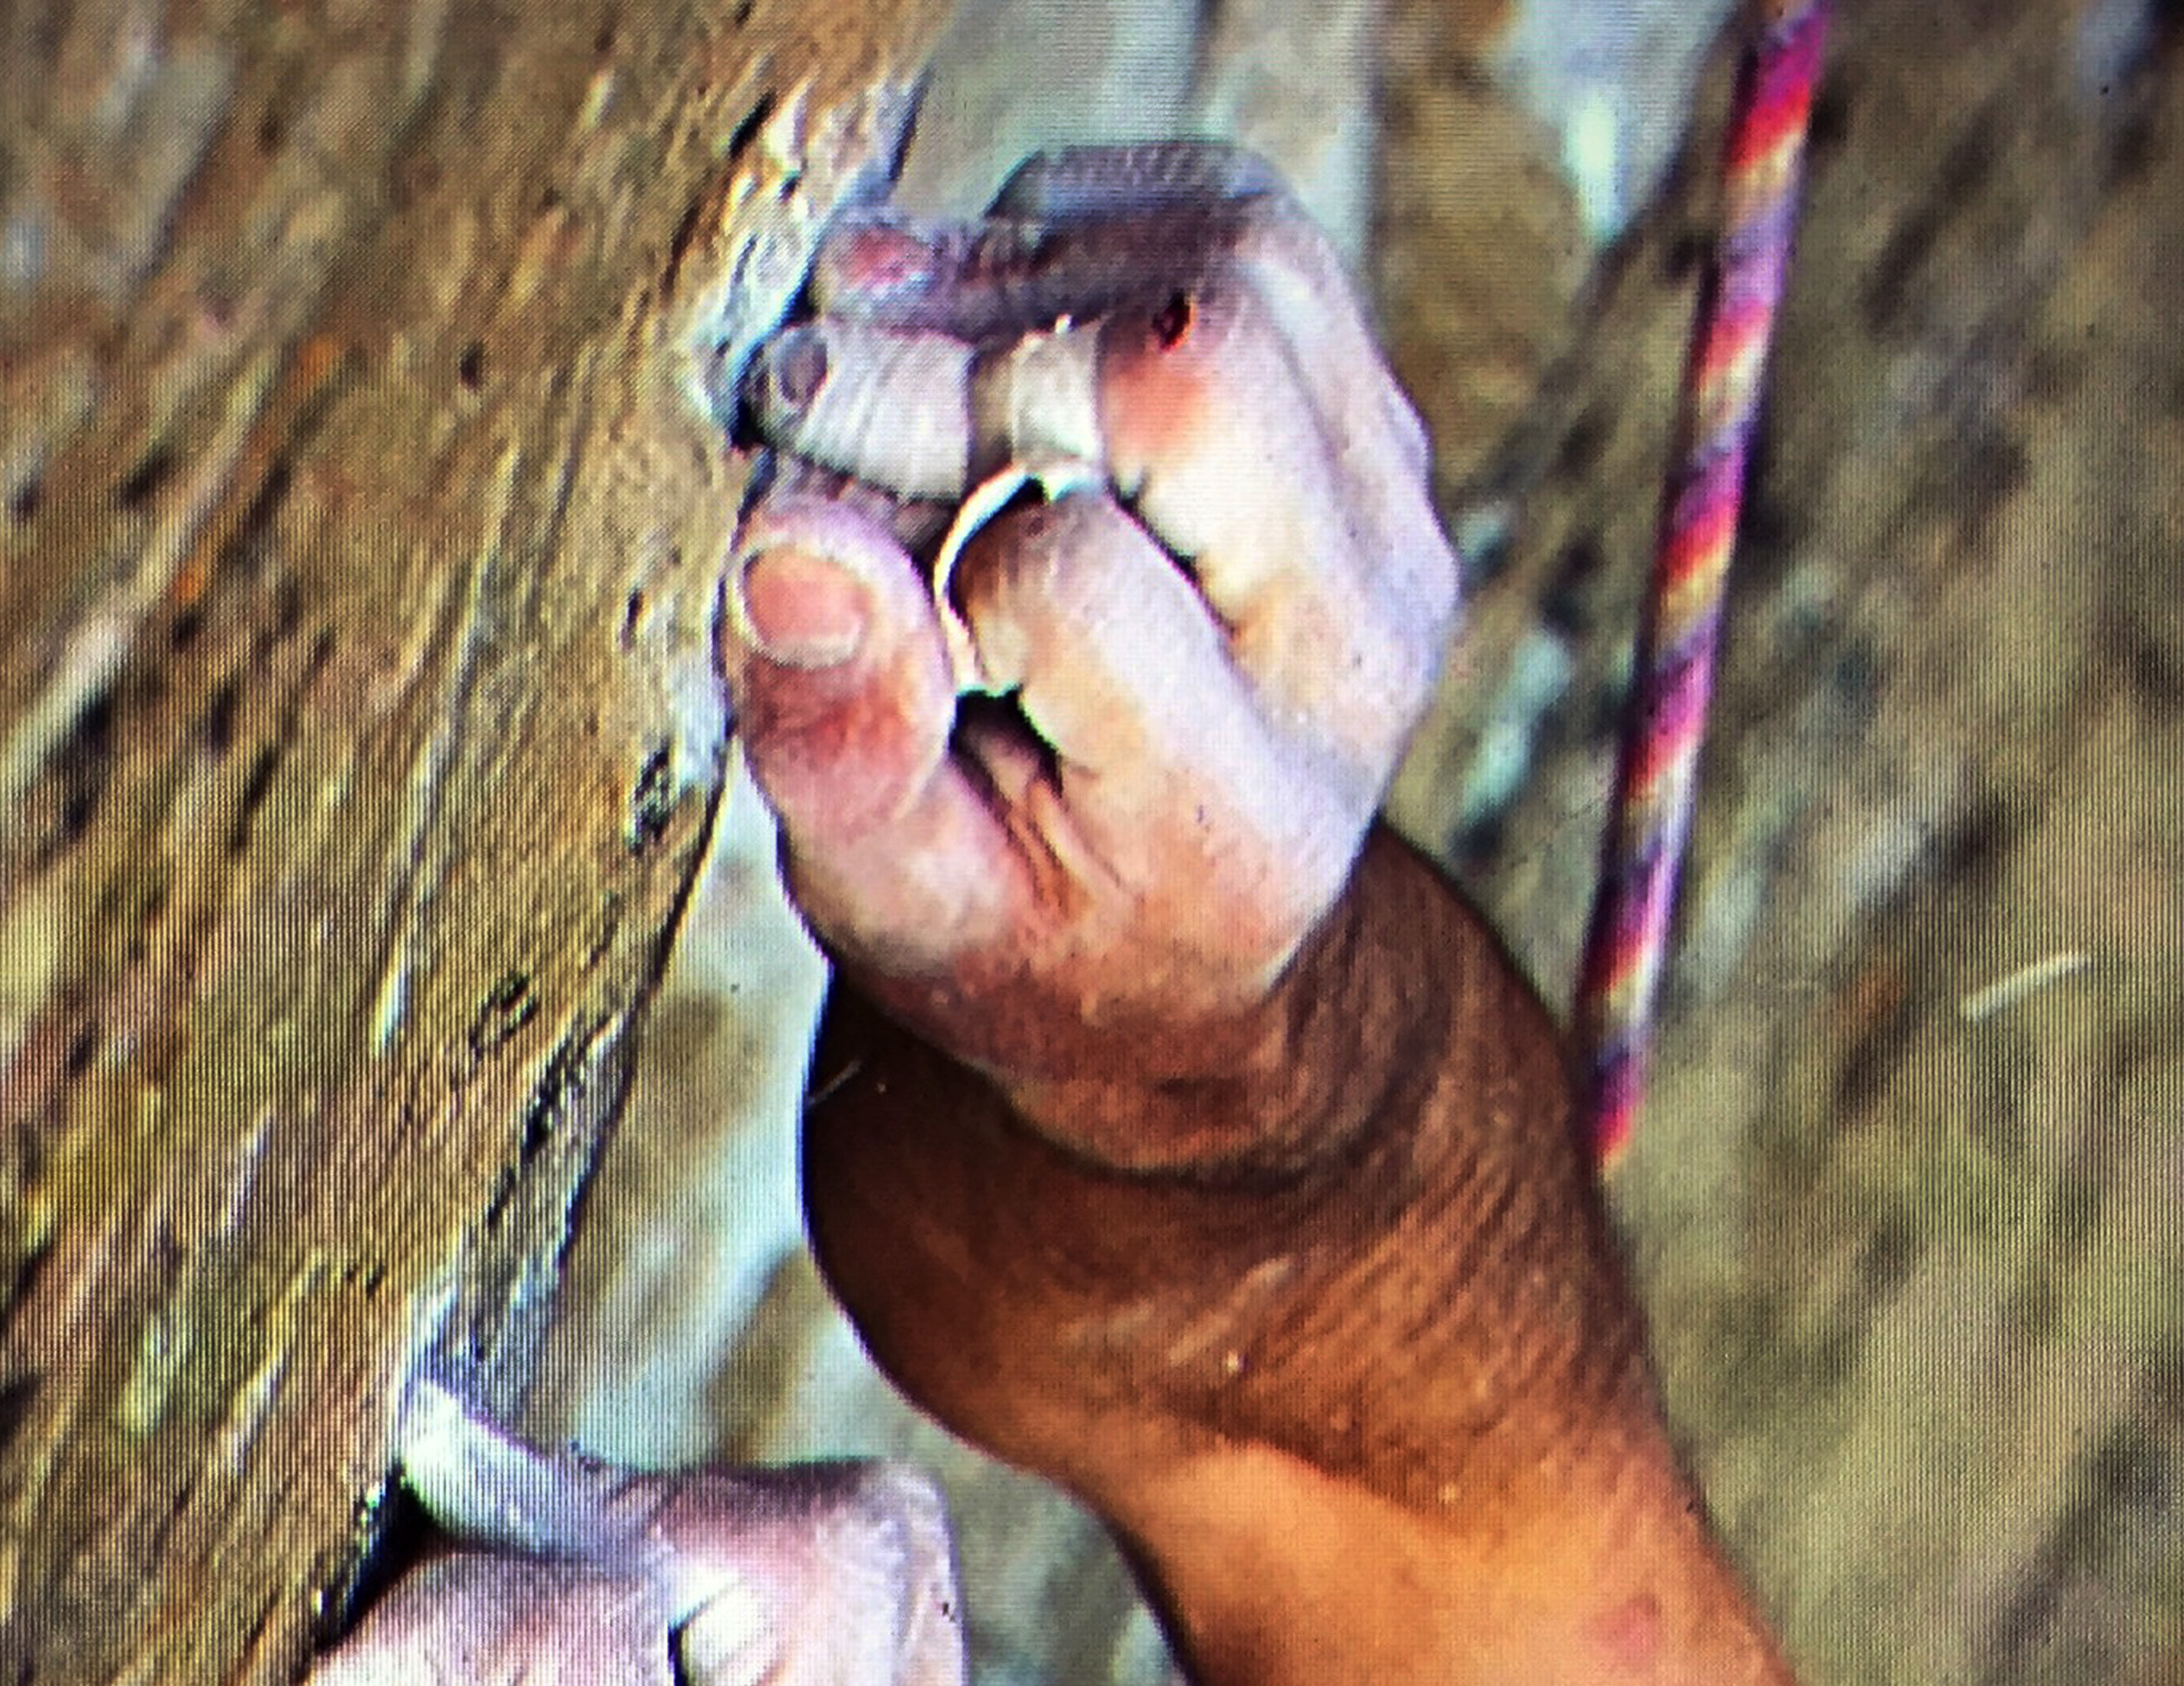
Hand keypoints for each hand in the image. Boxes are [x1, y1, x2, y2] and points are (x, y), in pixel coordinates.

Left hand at [193, 1395, 1041, 1685]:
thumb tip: (612, 1584)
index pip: (898, 1598)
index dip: (721, 1528)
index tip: (555, 1544)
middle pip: (875, 1534)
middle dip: (668, 1496)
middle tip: (498, 1546)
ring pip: (780, 1547)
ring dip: (574, 1533)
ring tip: (434, 1635)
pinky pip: (586, 1650)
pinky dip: (459, 1621)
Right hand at [721, 146, 1650, 1530]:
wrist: (1193, 954)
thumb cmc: (1019, 935)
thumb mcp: (895, 909)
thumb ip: (839, 751)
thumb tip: (793, 538)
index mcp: (1234, 814)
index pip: (1064, 569)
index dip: (900, 537)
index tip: (808, 557)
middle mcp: (1354, 655)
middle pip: (1189, 366)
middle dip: (961, 354)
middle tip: (804, 394)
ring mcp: (1390, 530)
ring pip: (1228, 261)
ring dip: (1020, 273)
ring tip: (878, 354)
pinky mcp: (1374, 438)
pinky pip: (1245, 233)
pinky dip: (1091, 234)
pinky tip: (985, 332)